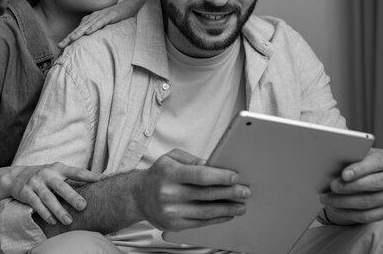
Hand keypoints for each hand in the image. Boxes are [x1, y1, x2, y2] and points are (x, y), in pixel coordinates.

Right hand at [4, 163, 104, 225]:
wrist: (16, 176)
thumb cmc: (45, 177)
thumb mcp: (57, 173)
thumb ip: (72, 179)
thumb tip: (97, 184)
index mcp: (59, 168)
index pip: (77, 172)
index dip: (91, 176)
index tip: (104, 180)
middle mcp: (48, 174)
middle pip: (61, 186)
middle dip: (72, 197)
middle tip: (84, 206)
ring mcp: (36, 183)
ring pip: (48, 198)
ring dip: (59, 210)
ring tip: (69, 221)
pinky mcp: (26, 192)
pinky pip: (36, 204)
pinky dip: (45, 213)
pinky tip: (53, 221)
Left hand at [58, 0, 145, 47]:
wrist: (131, 6)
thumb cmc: (118, 17)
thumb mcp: (105, 25)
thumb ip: (98, 32)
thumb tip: (90, 43)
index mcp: (91, 20)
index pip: (78, 30)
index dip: (69, 37)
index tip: (60, 46)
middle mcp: (94, 17)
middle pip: (80, 28)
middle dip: (69, 36)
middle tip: (60, 45)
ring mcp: (102, 15)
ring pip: (88, 25)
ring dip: (79, 32)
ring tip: (71, 39)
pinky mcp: (111, 15)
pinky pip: (101, 22)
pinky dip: (94, 27)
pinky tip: (89, 32)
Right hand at [133, 149, 249, 230]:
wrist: (138, 196)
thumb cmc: (158, 174)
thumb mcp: (171, 158)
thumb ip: (193, 160)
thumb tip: (214, 165)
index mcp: (170, 173)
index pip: (199, 175)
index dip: (219, 176)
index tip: (235, 177)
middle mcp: (169, 193)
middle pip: (206, 194)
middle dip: (230, 193)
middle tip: (245, 192)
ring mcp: (172, 211)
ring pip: (206, 211)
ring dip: (228, 209)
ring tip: (241, 206)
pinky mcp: (174, 225)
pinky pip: (201, 223)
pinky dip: (217, 218)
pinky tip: (227, 214)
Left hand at [320, 148, 382, 223]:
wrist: (363, 176)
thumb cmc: (354, 163)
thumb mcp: (352, 156)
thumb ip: (346, 157)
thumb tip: (329, 161)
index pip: (376, 162)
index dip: (360, 169)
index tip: (344, 175)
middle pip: (375, 183)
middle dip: (351, 186)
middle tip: (333, 187)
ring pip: (369, 201)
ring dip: (345, 201)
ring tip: (327, 199)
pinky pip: (367, 215)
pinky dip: (349, 213)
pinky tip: (336, 208)